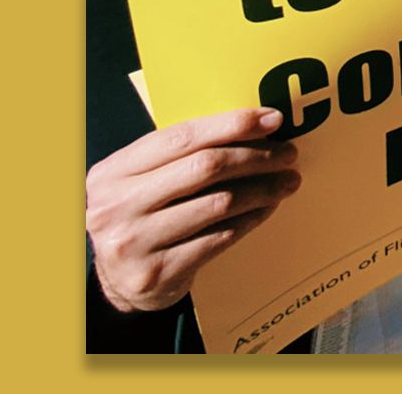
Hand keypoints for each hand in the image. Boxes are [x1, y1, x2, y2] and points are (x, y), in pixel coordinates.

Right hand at [87, 107, 300, 313]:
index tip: (271, 119)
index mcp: (112, 172)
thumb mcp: (138, 181)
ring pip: (219, 203)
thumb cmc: (138, 217)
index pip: (182, 137)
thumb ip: (177, 156)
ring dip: (263, 189)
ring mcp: (136, 242)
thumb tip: (251, 127)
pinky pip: (220, 237)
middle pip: (205, 167)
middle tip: (289, 154)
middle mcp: (117, 205)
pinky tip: (267, 208)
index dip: (231, 124)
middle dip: (256, 156)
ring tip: (288, 181)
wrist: (113, 282)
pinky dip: (251, 219)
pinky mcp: (159, 272)